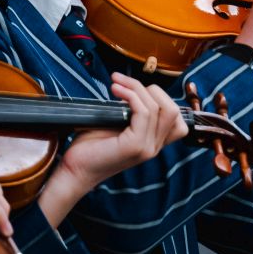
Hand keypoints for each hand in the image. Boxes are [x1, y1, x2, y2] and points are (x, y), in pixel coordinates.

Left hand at [54, 74, 186, 189]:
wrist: (75, 169)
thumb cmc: (91, 146)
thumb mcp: (116, 126)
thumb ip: (131, 112)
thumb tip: (132, 89)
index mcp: (152, 143)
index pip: (177, 119)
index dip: (162, 98)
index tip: (135, 90)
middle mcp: (154, 147)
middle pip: (173, 110)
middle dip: (153, 89)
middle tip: (126, 84)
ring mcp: (146, 148)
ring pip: (160, 108)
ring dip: (136, 88)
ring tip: (116, 84)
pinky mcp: (135, 146)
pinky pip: (144, 112)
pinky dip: (131, 96)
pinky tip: (115, 91)